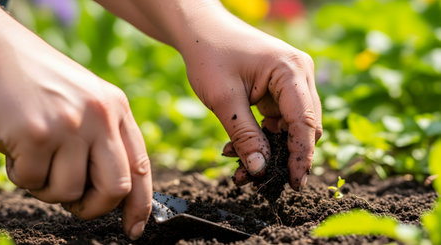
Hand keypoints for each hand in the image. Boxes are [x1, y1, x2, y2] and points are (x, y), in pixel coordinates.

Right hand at [0, 4, 150, 239]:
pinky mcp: (37, 134)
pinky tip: (16, 148)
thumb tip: (116, 192)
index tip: (134, 228)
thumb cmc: (43, 84)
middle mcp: (100, 116)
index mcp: (117, 109)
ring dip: (49, 188)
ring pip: (69, 191)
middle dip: (95, 208)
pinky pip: (32, 181)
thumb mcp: (87, 103)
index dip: (140, 204)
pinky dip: (21, 175)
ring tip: (37, 160)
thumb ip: (105, 139)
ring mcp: (70, 124)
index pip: (141, 167)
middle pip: (116, 188)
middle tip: (77, 205)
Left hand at [95, 0, 321, 189]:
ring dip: (269, 149)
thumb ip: (245, 136)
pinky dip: (261, 137)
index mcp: (291, 70)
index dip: (300, 155)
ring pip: (290, 127)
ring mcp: (291, 81)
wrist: (200, 31)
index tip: (293, 183)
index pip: (304, 121)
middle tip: (261, 181)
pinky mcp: (279, 89)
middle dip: (283, 155)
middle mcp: (299, 74)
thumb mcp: (224, 100)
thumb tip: (261, 170)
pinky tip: (237, 149)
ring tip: (241, 168)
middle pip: (303, 126)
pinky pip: (277, 120)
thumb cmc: (210, 55)